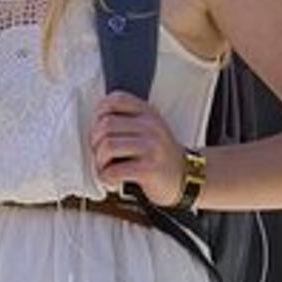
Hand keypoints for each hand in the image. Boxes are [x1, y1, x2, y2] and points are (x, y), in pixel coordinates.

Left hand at [90, 91, 185, 206]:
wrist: (189, 178)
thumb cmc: (161, 155)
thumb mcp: (150, 129)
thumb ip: (127, 121)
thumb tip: (92, 127)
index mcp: (147, 112)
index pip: (114, 100)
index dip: (98, 116)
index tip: (99, 133)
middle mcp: (150, 126)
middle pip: (105, 125)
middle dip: (95, 143)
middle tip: (101, 156)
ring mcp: (151, 147)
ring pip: (107, 146)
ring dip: (100, 162)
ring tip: (106, 169)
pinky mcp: (149, 169)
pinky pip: (114, 171)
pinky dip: (106, 178)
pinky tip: (112, 180)